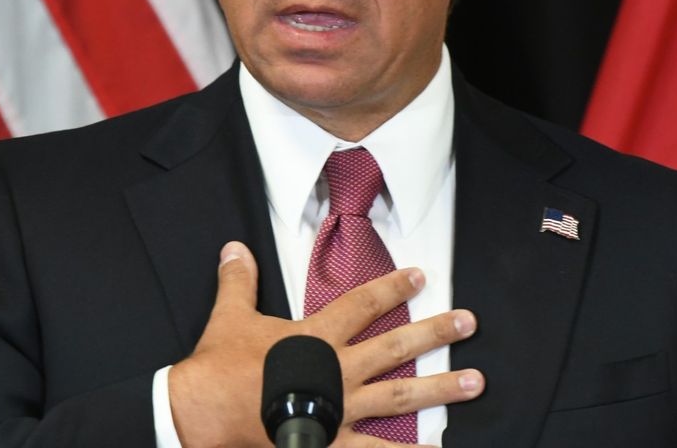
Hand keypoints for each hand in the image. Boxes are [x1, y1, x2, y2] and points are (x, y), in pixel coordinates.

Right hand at [169, 241, 483, 447]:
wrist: (201, 416)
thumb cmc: (218, 368)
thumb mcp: (229, 316)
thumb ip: (239, 281)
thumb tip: (234, 248)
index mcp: (315, 337)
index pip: (362, 304)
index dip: (393, 288)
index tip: (420, 277)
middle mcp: (336, 370)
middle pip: (395, 346)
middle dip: (435, 333)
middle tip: (467, 322)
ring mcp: (338, 410)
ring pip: (399, 396)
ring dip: (440, 389)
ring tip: (475, 382)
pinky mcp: (330, 444)